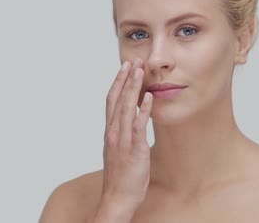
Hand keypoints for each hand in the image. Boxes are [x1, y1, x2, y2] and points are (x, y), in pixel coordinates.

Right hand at [99, 58, 152, 217]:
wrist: (118, 197)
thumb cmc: (121, 177)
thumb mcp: (120, 150)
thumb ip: (123, 135)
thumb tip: (131, 123)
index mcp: (110, 132)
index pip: (111, 101)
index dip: (118, 82)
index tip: (125, 68)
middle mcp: (113, 132)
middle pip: (116, 99)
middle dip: (125, 78)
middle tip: (133, 60)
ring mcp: (122, 140)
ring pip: (125, 107)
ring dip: (133, 87)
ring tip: (140, 70)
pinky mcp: (134, 148)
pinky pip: (138, 125)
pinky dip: (143, 110)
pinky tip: (148, 97)